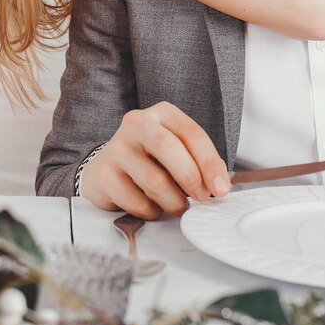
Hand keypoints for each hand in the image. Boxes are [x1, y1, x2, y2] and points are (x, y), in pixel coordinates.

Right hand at [78, 102, 231, 218]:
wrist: (108, 169)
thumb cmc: (150, 160)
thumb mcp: (177, 151)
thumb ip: (198, 162)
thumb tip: (220, 185)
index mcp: (161, 114)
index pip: (191, 134)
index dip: (210, 163)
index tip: (221, 188)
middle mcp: (136, 124)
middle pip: (169, 149)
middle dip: (191, 178)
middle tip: (202, 197)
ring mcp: (116, 148)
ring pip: (154, 180)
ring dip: (173, 201)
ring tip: (177, 205)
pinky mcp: (103, 174)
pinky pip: (137, 201)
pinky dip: (152, 211)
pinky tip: (152, 206)